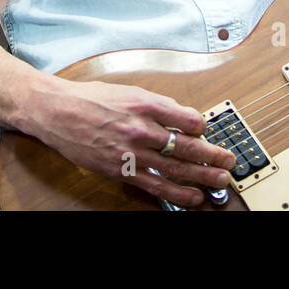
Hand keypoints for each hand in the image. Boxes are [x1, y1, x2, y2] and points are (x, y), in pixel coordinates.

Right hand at [19, 76, 237, 207]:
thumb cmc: (93, 99)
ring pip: (175, 170)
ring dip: (202, 177)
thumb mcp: (130, 91)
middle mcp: (141, 129)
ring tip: (220, 181)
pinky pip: (155, 186)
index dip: (202, 126)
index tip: (207, 129)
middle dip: (213, 155)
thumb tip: (183, 117)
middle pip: (186, 146)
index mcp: (146, 104)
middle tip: (230, 160)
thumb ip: (159, 104)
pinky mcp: (121, 171)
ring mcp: (131, 153)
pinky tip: (192, 198)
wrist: (58, 112)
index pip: (187, 118)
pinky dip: (176, 194)